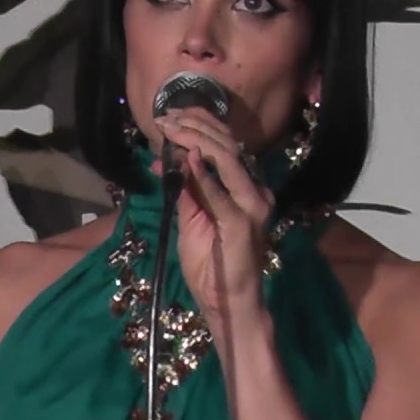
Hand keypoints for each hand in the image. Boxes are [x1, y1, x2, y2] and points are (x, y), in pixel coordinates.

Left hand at [152, 107, 273, 334]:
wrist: (226, 302)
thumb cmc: (210, 264)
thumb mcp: (191, 219)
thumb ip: (185, 190)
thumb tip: (166, 162)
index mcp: (245, 187)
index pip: (226, 144)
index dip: (200, 124)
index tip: (169, 117)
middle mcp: (254, 191)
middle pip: (228, 145)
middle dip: (195, 126)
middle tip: (166, 118)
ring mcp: (253, 206)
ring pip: (229, 160)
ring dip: (199, 141)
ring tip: (174, 130)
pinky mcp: (243, 224)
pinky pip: (223, 195)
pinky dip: (206, 176)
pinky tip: (191, 159)